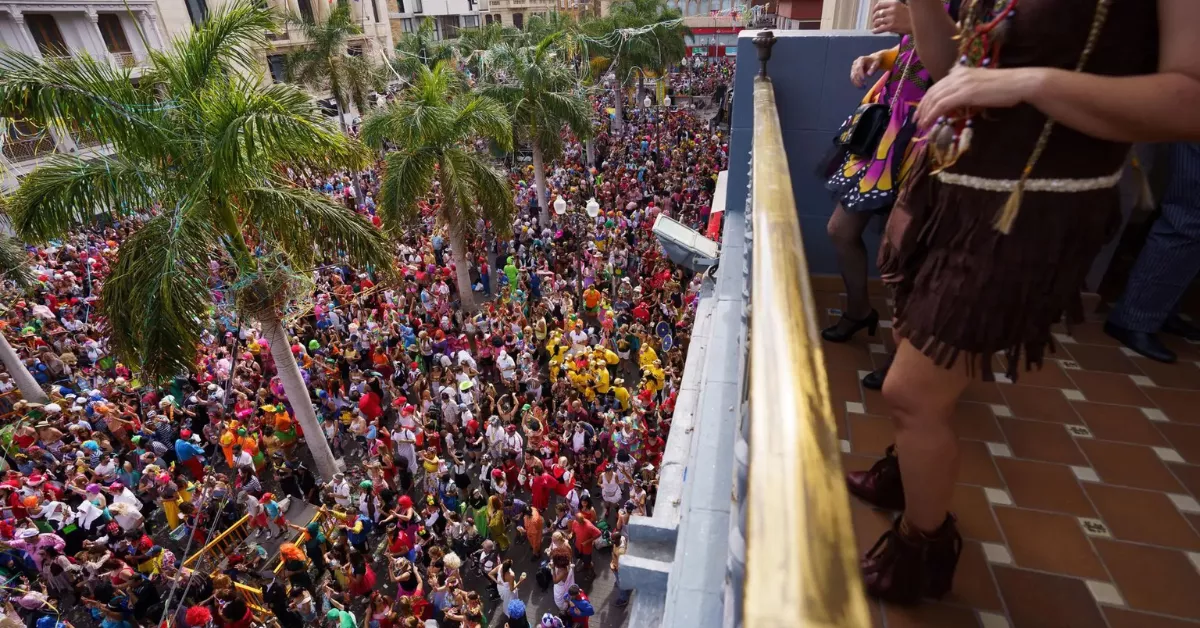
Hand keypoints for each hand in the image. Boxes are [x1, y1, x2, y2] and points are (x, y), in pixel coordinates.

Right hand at [849, 54, 882, 88]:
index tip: (864, 80)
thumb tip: (869, 75)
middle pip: (855, 73)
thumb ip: (873, 68)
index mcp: (861, 59)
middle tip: (864, 86)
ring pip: (853, 77)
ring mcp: (853, 68)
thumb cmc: (875, 62)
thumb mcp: (876, 63)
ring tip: (863, 88)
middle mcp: (855, 63)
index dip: (860, 74)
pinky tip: (860, 87)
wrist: (872, 60)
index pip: (858, 68)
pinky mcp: (853, 72)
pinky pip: (853, 79)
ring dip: (857, 83)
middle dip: (859, 80)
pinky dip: (856, 84)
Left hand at [870, 0, 911, 33]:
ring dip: (875, 24)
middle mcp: (892, 10)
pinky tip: (874, 31)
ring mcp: (891, 18)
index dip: (875, 9)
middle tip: (874, 21)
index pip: (879, 4)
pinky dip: (876, 30)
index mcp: (894, 3)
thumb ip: (893, 8)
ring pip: (878, 21)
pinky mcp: (892, 26)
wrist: (918, 23)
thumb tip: (883, 11)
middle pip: (877, 13)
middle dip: (874, 18)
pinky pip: (880, 28)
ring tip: (876, 26)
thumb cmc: (911, 16)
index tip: (874, 12)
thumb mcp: (902, 6)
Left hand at [916, 66, 1042, 128]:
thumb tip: (955, 103)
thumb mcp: (980, 86)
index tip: (922, 112)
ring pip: (935, 99)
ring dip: (926, 113)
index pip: (937, 86)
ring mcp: (961, 83)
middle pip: (932, 92)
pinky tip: (929, 123)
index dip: (927, 100)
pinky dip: (933, 114)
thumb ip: (966, 91)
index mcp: (960, 72)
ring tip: (921, 125)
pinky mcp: (965, 93)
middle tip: (917, 121)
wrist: (1019, 83)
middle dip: (922, 107)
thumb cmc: (1005, 87)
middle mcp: (957, 75)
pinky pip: (942, 105)